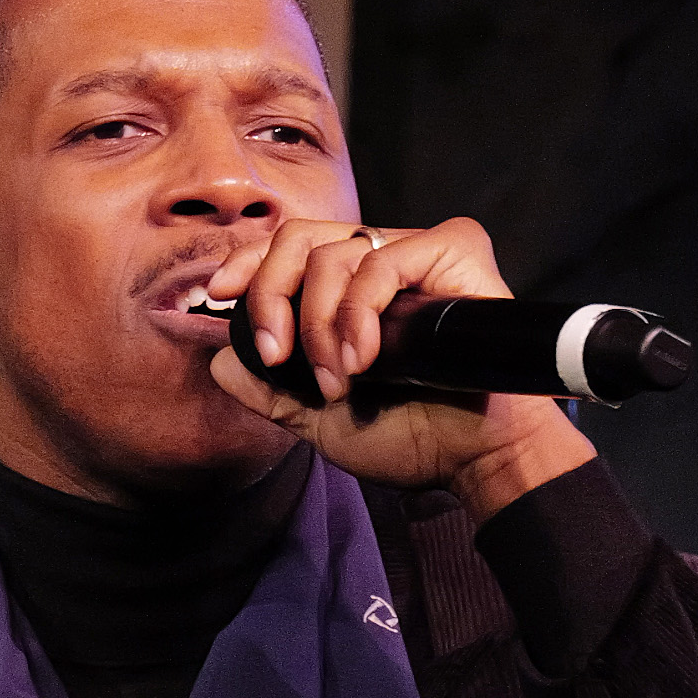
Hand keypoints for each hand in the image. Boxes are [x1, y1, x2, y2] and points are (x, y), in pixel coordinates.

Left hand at [199, 211, 595, 516]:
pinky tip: (366, 359)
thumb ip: (271, 393)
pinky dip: (358, 313)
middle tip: (276, 354)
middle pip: (300, 238)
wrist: (478, 459)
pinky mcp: (453, 251)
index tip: (218, 296)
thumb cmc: (418, 440)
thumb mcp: (321, 422)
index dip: (248, 264)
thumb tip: (220, 363)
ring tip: (341, 380)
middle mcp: (386, 262)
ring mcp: (419, 253)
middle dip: (271, 294)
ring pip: (333, 253)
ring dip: (319, 325)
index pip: (291, 249)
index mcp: (357, 291)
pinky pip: (380, 262)